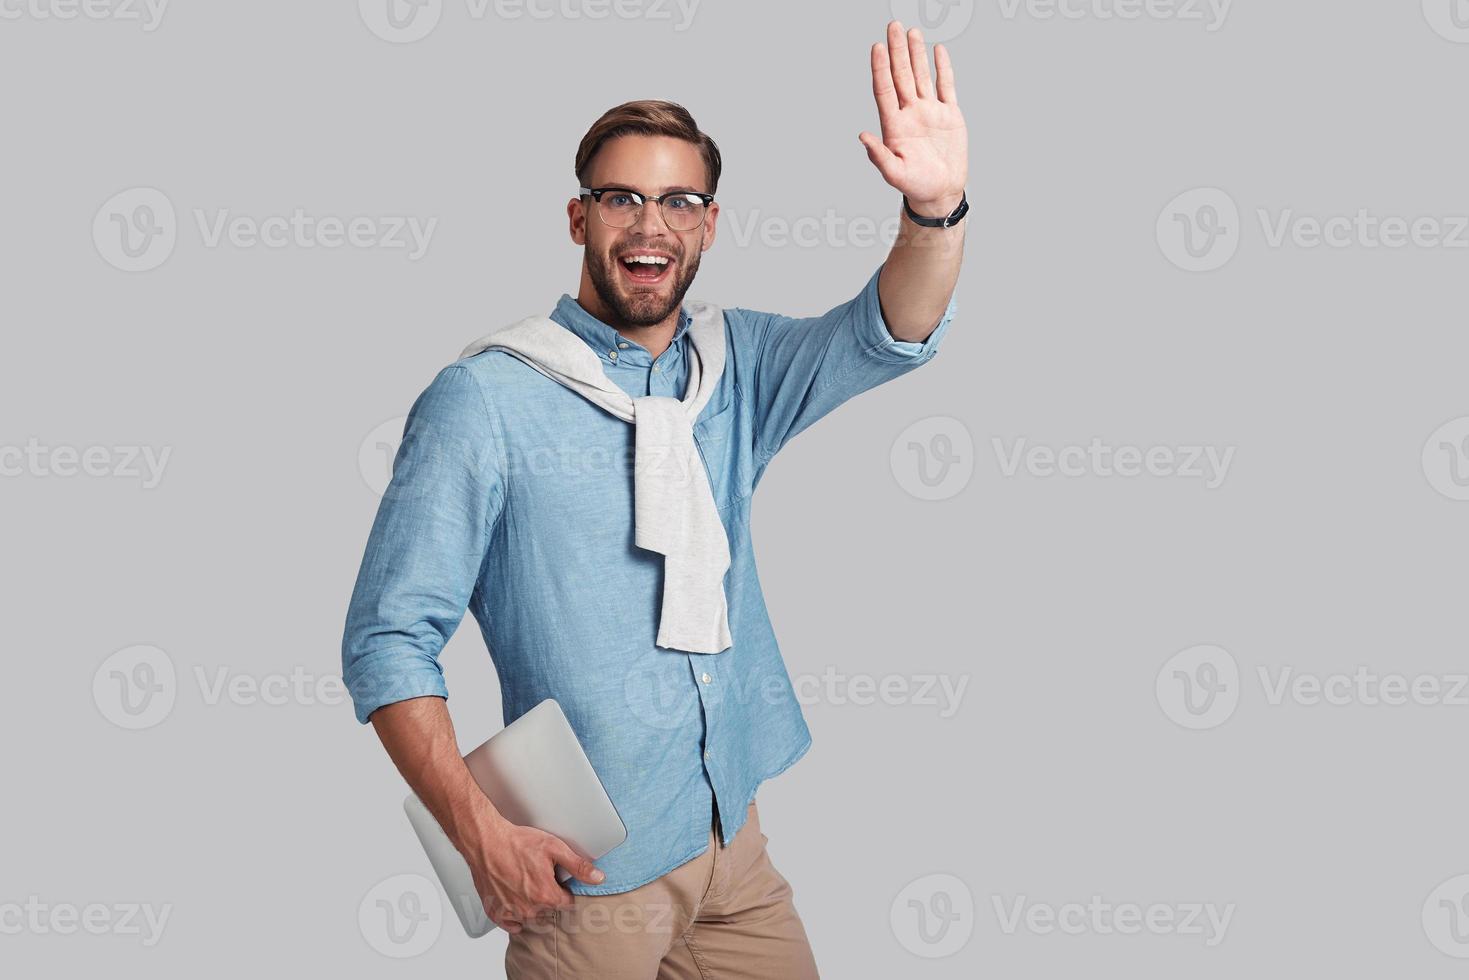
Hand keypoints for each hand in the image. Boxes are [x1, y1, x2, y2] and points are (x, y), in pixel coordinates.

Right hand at [461, 820, 604, 933]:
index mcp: (546, 896)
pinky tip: (517, 903)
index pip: (568, 904)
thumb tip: (598, 878)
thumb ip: (578, 866)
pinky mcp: (495, 911)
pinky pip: (510, 924)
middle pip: (550, 913)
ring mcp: (511, 912)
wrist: (486, 841)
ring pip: (531, 919)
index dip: (566, 891)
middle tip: (542, 880)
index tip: (561, 882)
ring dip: (534, 908)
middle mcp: (529, 909)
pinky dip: (515, 917)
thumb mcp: (554, 848)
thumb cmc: (516, 842)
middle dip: (550, 900)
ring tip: (528, 886)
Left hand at [858, 20, 967, 217]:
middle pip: (901, 76)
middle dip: (897, 51)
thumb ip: (879, 156)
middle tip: (893, 26)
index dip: (881, 68)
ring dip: (916, 54)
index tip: (877, 47)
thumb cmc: (915, 186)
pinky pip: (946, 86)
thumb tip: (862, 137)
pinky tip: (937, 50)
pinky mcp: (949, 115)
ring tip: (911, 31)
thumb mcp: (894, 174)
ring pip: (921, 76)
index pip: (885, 89)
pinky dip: (942, 68)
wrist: (941, 193)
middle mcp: (910, 113)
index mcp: (895, 124)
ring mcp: (930, 112)